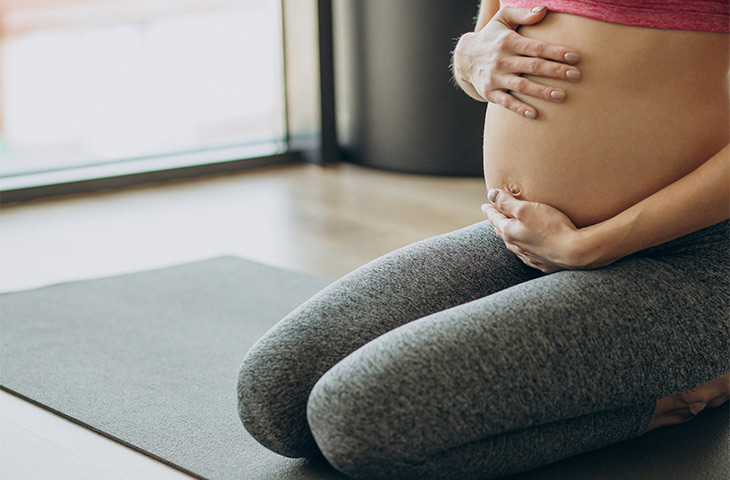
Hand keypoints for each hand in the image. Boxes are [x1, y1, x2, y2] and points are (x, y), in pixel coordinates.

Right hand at [453, 6, 580, 118]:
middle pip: (532, 67)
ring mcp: (495, 78)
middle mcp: (501, 60)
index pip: (536, 47)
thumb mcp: (503, 18)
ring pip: (521, 86)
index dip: (556, 52)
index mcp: (508, 42)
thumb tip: (544, 10)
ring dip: (542, 92)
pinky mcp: (489, 92)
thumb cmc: (492, 36)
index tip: (575, 57)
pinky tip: (534, 114)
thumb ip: (523, 13)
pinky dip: (518, 108)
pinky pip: (505, 102)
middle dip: (555, 71)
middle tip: (576, 76)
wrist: (464, 58)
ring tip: (562, 95)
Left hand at [481, 189, 583, 272]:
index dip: (490, 210)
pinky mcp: (542, 263)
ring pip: (514, 244)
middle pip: (503, 232)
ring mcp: (529, 257)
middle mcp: (516, 246)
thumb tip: (491, 194)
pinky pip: (528, 253)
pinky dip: (524, 246)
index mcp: (510, 232)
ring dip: (510, 235)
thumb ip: (507, 201)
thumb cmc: (550, 227)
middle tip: (495, 216)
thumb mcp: (526, 209)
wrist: (574, 252)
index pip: (495, 219)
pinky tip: (528, 246)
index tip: (485, 205)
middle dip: (498, 222)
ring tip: (509, 230)